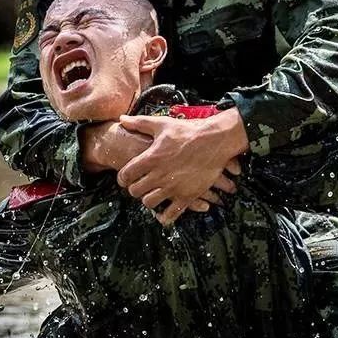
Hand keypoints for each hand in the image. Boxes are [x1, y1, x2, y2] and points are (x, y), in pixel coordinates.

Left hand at [81, 121, 236, 216]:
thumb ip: (139, 123)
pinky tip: (162, 214)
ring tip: (151, 194)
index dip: (122, 178)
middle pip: (135, 191)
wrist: (215, 140)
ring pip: (149, 203)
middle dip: (134, 189)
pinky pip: (171, 214)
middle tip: (138, 185)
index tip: (124, 179)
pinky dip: (164, 217)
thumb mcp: (162, 124)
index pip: (126, 175)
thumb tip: (122, 120)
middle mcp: (160, 175)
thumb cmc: (188, 131)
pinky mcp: (187, 196)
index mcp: (151, 158)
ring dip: (148, 200)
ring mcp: (173, 187)